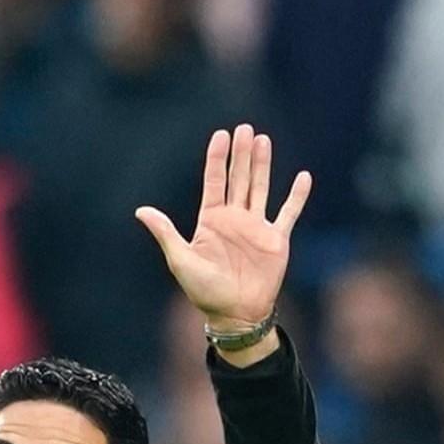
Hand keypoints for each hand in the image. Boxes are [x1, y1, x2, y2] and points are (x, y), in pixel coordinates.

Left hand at [135, 125, 310, 335]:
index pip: (215, 181)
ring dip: (262, 165)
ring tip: (263, 140)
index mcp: (211, 220)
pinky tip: (303, 177)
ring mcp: (256, 228)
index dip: (217, 158)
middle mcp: (234, 219)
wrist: (235, 314)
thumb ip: (165, 233)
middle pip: (239, 178)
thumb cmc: (205, 291)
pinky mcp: (276, 241)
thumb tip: (141, 210)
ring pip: (260, 188)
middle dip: (242, 154)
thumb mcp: (180, 260)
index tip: (221, 134)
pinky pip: (288, 214)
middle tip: (245, 129)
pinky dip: (296, 196)